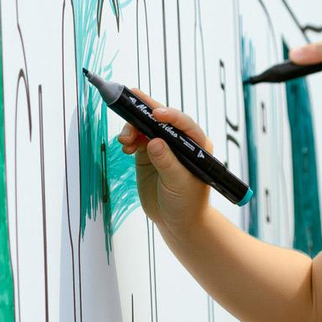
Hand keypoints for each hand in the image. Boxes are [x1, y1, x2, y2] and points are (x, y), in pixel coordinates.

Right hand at [115, 93, 214, 229]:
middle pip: (162, 119)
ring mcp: (163, 146)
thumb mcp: (179, 184)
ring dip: (133, 128)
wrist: (177, 221)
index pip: (184, 124)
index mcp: (196, 145)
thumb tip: (153, 142)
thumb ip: (167, 162)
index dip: (170, 115)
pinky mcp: (148, 154)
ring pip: (146, 127)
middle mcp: (180, 141)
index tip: (156, 113)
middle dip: (145, 111)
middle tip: (130, 99)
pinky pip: (137, 139)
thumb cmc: (187, 203)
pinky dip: (129, 139)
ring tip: (125, 140)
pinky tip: (125, 146)